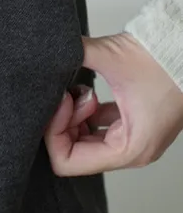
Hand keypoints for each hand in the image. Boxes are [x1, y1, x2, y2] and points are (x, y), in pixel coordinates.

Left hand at [44, 32, 182, 174]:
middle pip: (74, 153)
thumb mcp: (112, 55)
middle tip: (68, 94)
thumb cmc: (164, 60)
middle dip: (63, 123)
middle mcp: (132, 152)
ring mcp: (133, 139)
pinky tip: (88, 91)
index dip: (54, 132)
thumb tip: (49, 50)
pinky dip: (86, 112)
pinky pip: (98, 128)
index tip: (61, 101)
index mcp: (129, 149)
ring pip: (84, 140)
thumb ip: (74, 53)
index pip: (68, 162)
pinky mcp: (133, 125)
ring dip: (75, 117)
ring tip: (83, 90)